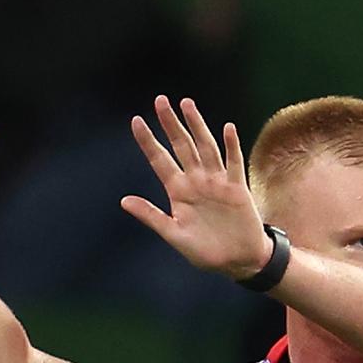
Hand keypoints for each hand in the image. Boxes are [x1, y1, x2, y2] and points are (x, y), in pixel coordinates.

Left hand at [124, 96, 271, 279]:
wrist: (238, 261)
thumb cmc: (205, 251)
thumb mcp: (174, 235)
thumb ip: (151, 216)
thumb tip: (124, 201)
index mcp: (178, 192)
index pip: (160, 160)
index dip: (148, 141)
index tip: (136, 121)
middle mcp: (196, 181)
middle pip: (182, 146)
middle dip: (171, 124)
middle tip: (160, 100)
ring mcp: (217, 182)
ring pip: (205, 147)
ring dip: (197, 126)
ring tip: (187, 104)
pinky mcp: (237, 188)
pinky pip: (233, 163)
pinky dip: (231, 145)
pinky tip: (227, 128)